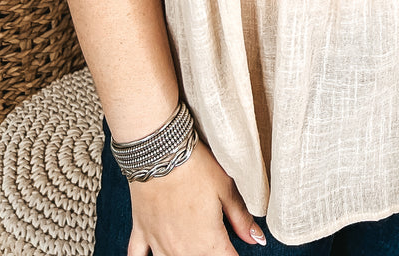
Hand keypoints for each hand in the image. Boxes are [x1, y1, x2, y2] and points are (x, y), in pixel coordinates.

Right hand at [126, 136, 265, 253]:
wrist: (160, 152)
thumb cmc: (195, 167)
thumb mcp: (226, 189)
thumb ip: (241, 218)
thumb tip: (257, 240)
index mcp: (208, 242)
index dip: (233, 254)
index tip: (233, 248)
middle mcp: (182, 250)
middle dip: (209, 255)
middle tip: (213, 240)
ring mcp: (158, 243)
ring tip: (190, 246)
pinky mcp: (141, 231)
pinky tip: (154, 254)